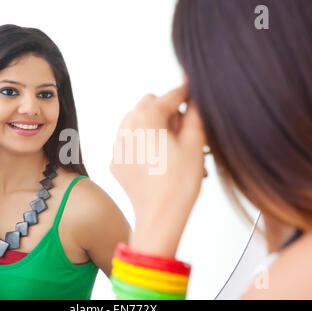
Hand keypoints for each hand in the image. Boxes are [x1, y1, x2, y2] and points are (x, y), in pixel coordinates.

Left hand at [110, 82, 206, 256]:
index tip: (195, 93)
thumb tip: (194, 99)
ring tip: (172, 146)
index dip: (187, 93)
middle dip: (168, 111)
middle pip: (150, 104)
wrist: (160, 217)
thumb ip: (195, 113)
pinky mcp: (116, 161)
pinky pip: (129, 141)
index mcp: (146, 117)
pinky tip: (158, 159)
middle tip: (185, 129)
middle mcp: (127, 127)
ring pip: (137, 122)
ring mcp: (118, 145)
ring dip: (154, 125)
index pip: (171, 95)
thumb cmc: (179, 183)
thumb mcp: (195, 143)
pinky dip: (143, 142)